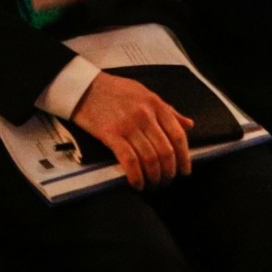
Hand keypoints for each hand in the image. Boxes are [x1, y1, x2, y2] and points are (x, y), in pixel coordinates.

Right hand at [69, 71, 194, 189]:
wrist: (82, 86)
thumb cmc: (113, 89)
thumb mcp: (144, 93)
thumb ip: (167, 110)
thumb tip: (188, 124)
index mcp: (156, 105)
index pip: (178, 136)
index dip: (184, 158)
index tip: (184, 170)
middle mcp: (145, 115)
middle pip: (165, 151)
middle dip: (168, 172)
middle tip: (166, 181)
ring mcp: (128, 125)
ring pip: (150, 158)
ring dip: (153, 177)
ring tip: (152, 185)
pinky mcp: (110, 134)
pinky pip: (129, 160)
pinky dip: (136, 176)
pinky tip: (137, 183)